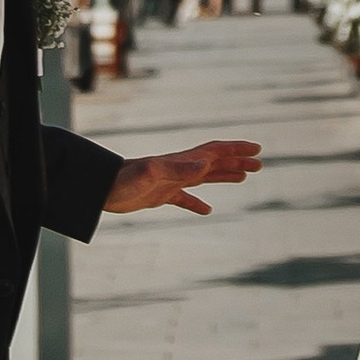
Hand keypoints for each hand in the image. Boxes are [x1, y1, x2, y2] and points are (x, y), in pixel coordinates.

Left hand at [104, 139, 262, 217]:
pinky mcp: (160, 195)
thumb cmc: (122, 180)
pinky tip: (207, 210)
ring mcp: (171, 181)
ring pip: (204, 177)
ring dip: (225, 175)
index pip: (215, 151)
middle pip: (214, 162)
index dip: (236, 149)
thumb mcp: (151, 174)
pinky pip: (185, 198)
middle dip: (237, 161)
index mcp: (181, 161)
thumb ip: (177, 168)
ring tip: (243, 178)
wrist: (100, 189)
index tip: (257, 150)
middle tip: (259, 165)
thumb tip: (204, 163)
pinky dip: (198, 203)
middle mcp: (179, 168)